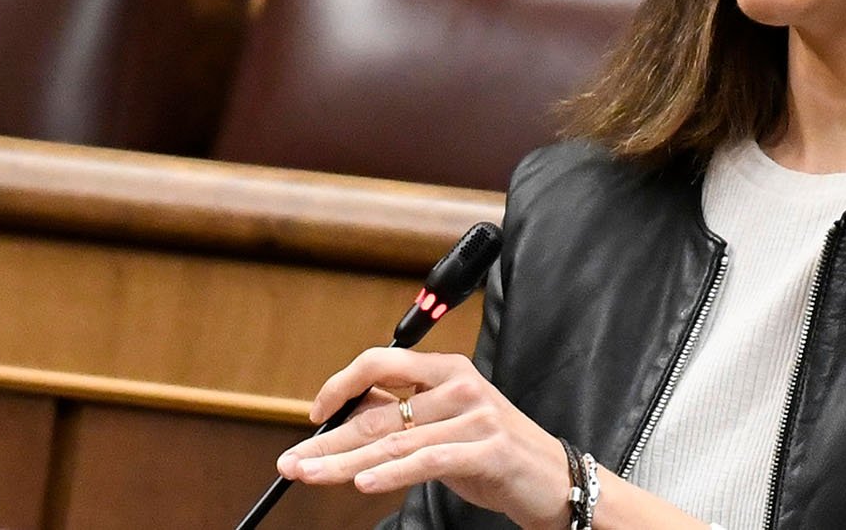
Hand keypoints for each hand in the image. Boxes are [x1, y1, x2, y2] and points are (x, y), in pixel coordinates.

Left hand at [276, 347, 568, 528]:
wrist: (553, 478)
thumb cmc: (495, 452)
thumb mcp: (448, 424)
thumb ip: (406, 412)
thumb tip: (350, 410)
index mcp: (449, 371)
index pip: (383, 362)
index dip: (341, 384)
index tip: (314, 413)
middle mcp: (461, 387)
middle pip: (379, 412)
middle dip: (328, 441)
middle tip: (291, 461)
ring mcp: (476, 418)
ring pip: (394, 441)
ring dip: (344, 463)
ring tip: (311, 475)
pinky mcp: (487, 450)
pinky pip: (427, 462)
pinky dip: (391, 475)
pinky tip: (363, 484)